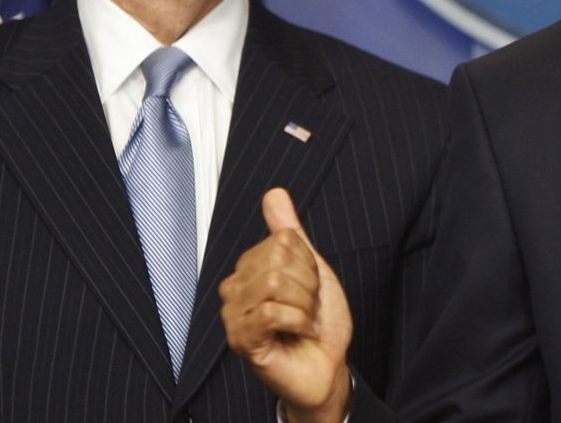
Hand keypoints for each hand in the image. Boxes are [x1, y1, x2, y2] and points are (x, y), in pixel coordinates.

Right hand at [220, 188, 352, 421]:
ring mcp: (234, 314)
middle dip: (308, 285)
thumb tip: (274, 193)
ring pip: (275, 284)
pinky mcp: (241, 339)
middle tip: (308, 307)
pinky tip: (299, 331)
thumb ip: (290, 232)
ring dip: (305, 304)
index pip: (283, 241)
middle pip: (277, 260)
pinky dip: (298, 320)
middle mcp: (235, 288)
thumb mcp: (312, 268)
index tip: (311, 288)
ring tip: (303, 319)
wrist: (327, 366)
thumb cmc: (318, 322)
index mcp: (250, 268)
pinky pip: (272, 311)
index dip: (309, 263)